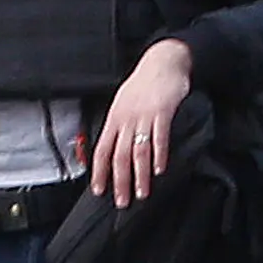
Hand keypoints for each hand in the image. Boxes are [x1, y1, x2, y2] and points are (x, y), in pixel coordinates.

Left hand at [91, 40, 193, 206]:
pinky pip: (159, 137)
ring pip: (139, 151)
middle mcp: (126, 119)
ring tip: (142, 192)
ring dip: (140, 175)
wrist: (163, 62)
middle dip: (120, 181)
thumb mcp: (124, 103)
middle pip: (120, 156)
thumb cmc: (144, 84)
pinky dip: (159, 155)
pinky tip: (159, 169)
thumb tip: (112, 149)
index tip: (99, 190)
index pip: (102, 150)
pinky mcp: (162, 112)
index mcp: (114, 118)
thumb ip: (119, 126)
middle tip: (122, 201)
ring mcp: (144, 116)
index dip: (99, 172)